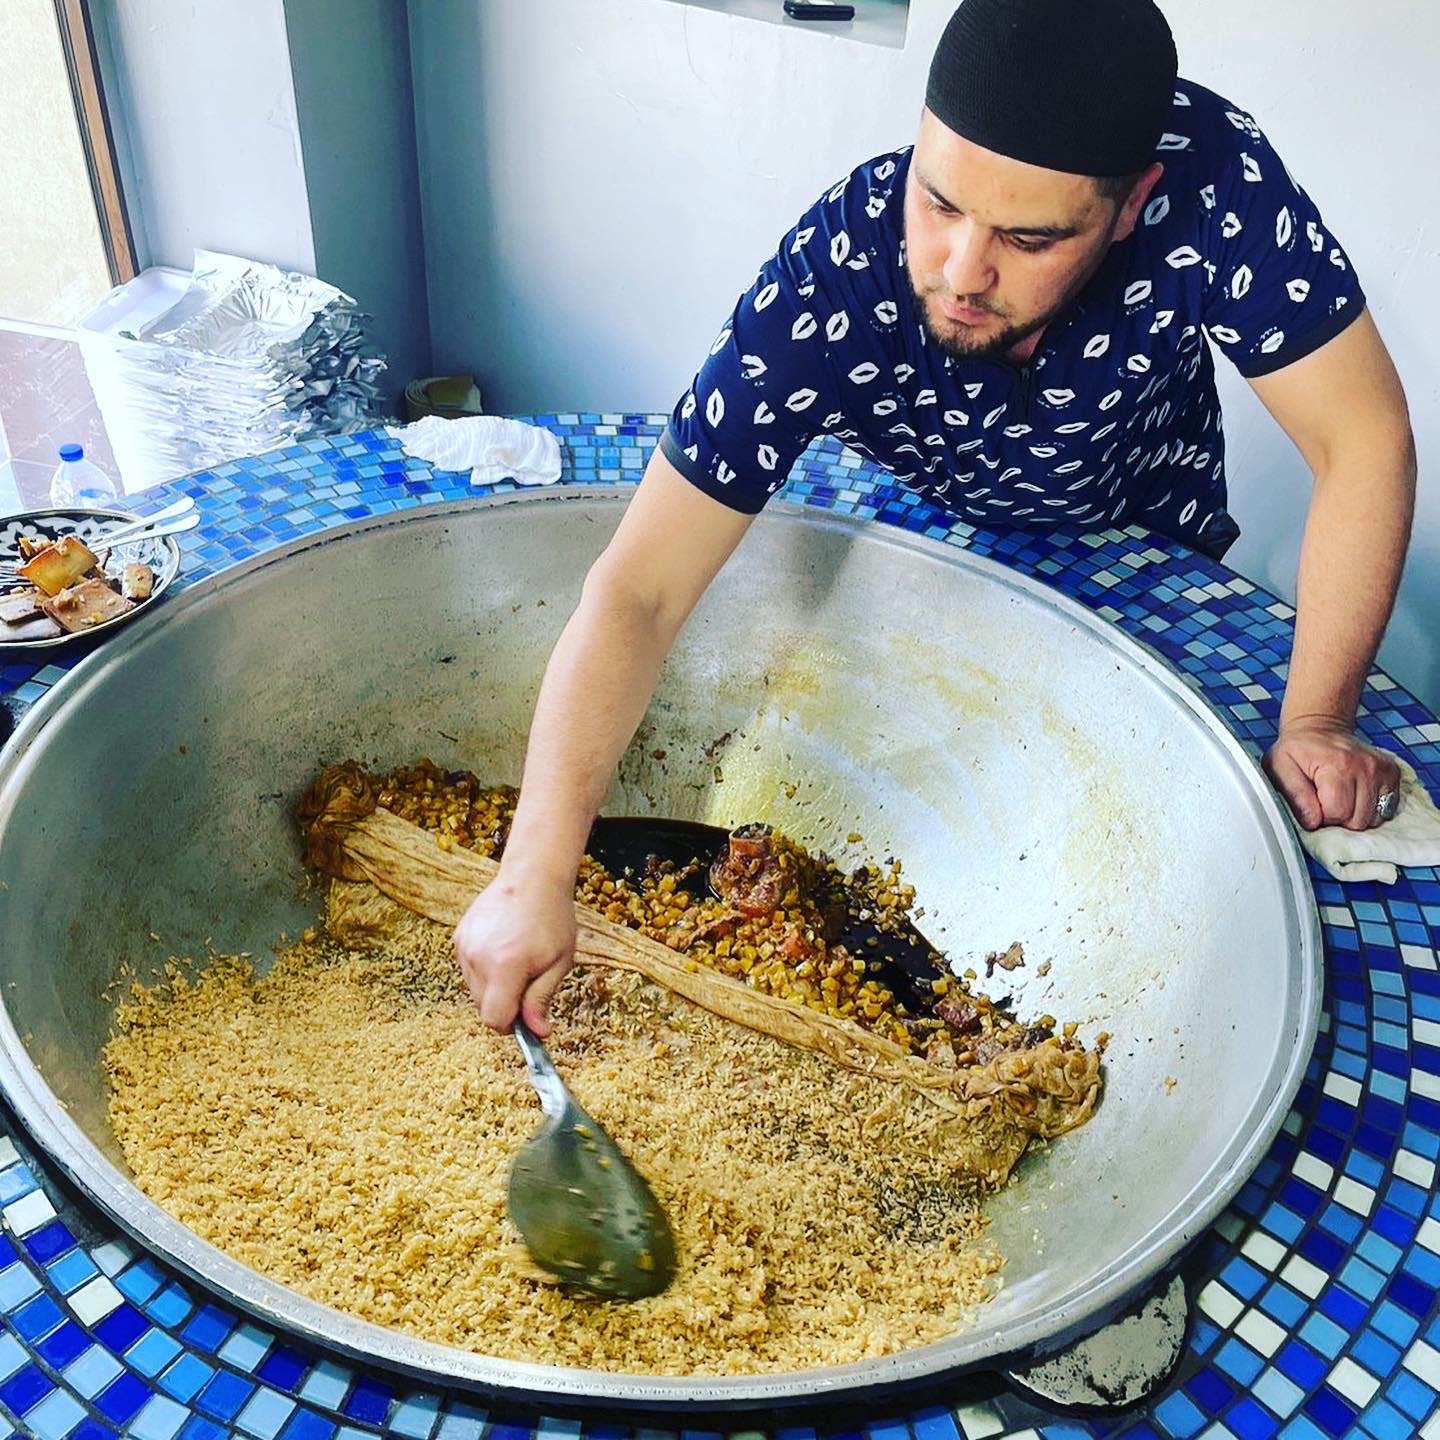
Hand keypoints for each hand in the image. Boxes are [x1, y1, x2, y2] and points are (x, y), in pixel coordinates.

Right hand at [453, 869, 576, 1035]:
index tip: (527, 1016)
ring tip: (517, 960)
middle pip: (483, 1007)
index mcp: (506, 966)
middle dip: (505, 1005)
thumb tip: (537, 1033)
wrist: (532, 877)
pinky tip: (503, 948)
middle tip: (528, 982)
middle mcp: (478, 958)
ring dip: (494, 987)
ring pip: (474, 990)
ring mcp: (465, 946)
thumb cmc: (552, 918)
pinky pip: (469, 969)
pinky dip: (484, 969)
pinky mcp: (459, 937)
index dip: (511, 1025)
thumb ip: (541, 999)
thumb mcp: (559, 962)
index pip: (494, 1019)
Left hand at [1263, 717, 1401, 831]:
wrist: (1319, 727)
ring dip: (1355, 814)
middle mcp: (1366, 767)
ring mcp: (1383, 769)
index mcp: (1338, 765)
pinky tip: (1355, 795)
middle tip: (1325, 800)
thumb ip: (1295, 796)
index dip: (1321, 816)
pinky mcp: (1392, 773)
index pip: (1337, 813)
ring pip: (1374, 819)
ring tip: (1340, 796)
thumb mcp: (1280, 768)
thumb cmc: (1298, 749)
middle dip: (1339, 818)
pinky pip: (1386, 809)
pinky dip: (1369, 809)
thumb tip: (1313, 823)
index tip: (1313, 802)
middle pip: (1358, 820)